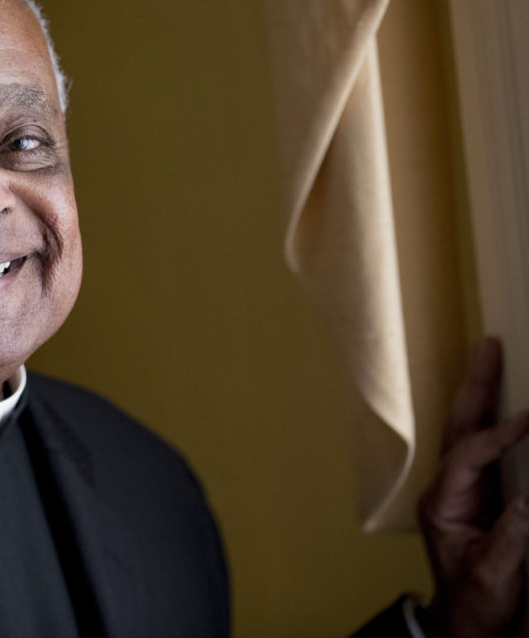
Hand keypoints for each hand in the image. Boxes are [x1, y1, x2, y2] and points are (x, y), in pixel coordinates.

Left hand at [418, 338, 528, 637]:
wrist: (467, 623)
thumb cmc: (476, 602)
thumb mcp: (495, 573)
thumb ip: (514, 534)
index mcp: (442, 504)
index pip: (468, 455)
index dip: (498, 435)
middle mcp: (446, 488)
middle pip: (459, 427)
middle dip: (476, 386)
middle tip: (489, 346)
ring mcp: (460, 488)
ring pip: (468, 430)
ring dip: (482, 393)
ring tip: (492, 356)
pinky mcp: (478, 493)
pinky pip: (485, 447)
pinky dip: (496, 420)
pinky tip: (507, 400)